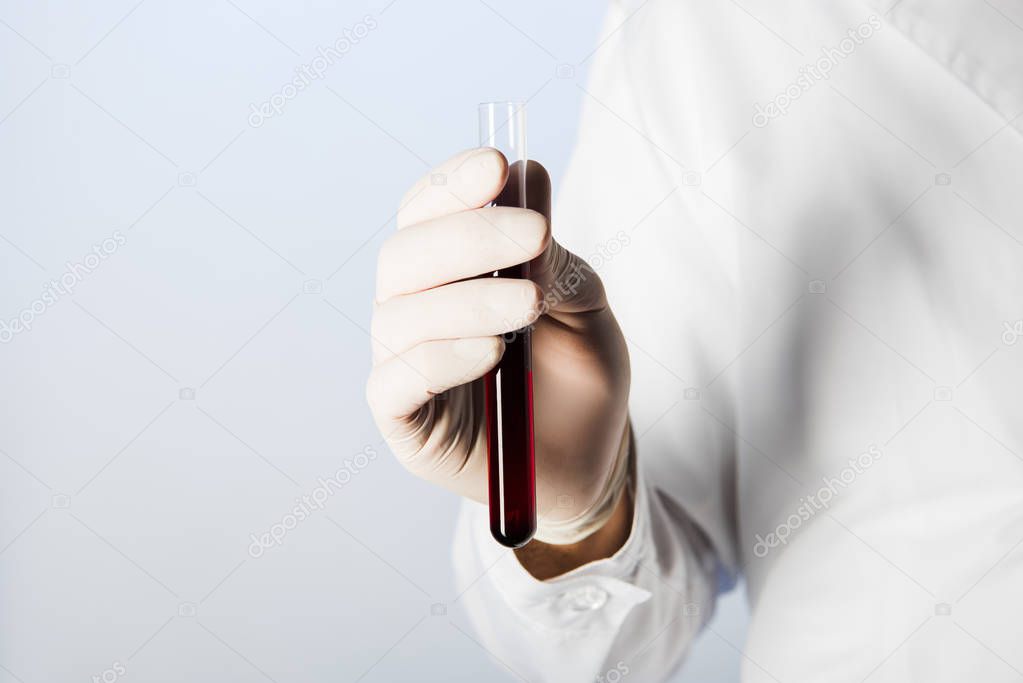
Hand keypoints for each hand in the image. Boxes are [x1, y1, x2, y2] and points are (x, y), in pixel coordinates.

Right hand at [367, 147, 630, 568]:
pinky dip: (441, 358)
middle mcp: (413, 310)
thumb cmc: (581, 380)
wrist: (591, 465)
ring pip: (401, 314)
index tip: (500, 166)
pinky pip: (397, 381)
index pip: (427, 211)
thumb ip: (556, 256)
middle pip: (406, 253)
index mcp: (448, 273)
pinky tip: (492, 353)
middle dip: (469, 236)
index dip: (454, 183)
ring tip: (529, 305)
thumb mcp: (586, 309)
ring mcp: (402, 365)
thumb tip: (529, 179)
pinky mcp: (403, 421)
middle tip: (535, 233)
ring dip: (467, 298)